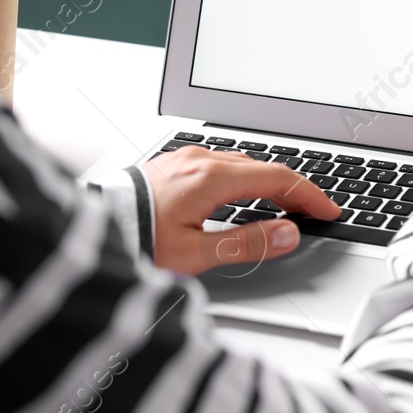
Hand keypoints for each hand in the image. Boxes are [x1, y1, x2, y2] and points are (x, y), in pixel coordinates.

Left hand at [141, 148, 340, 273]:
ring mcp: (183, 159)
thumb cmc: (134, 243)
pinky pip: (218, 164)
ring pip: (240, 164)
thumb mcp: (195, 253)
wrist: (85, 231)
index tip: (327, 210)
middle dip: (292, 188)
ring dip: (266, 181)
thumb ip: (246, 243)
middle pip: (261, 168)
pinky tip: (241, 194)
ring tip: (282, 204)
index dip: (309, 195)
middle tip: (311, 211)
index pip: (277, 178)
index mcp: (211, 178)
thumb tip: (287, 234)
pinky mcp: (170, 164)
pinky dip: (242, 178)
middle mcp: (199, 161)